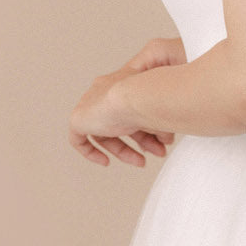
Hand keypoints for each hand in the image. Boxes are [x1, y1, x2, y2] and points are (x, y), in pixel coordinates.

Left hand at [69, 37, 184, 166]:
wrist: (138, 95)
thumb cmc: (155, 97)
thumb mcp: (163, 110)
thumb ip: (162, 122)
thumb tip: (167, 137)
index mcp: (121, 83)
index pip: (131, 110)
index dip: (146, 128)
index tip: (159, 141)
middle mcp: (104, 92)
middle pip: (120, 123)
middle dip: (141, 141)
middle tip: (156, 153)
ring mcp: (90, 105)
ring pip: (105, 133)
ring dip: (125, 151)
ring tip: (141, 161)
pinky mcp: (79, 119)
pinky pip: (78, 139)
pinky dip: (91, 152)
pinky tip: (105, 162)